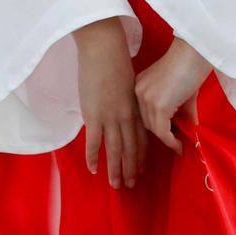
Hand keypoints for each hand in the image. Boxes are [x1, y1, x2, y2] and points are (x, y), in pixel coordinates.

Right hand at [74, 18, 143, 188]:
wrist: (104, 49)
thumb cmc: (117, 61)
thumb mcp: (130, 82)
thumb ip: (130, 99)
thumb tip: (127, 107)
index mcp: (136, 108)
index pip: (142, 138)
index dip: (141, 156)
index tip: (142, 170)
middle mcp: (126, 116)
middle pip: (130, 148)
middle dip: (131, 168)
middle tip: (132, 185)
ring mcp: (110, 117)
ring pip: (115, 150)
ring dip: (116, 170)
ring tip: (117, 185)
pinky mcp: (94, 114)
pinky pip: (95, 141)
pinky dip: (94, 157)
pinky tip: (95, 170)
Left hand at [136, 38, 212, 152]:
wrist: (196, 52)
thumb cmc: (192, 65)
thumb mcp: (181, 91)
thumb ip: (181, 110)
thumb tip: (190, 128)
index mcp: (140, 85)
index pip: (144, 113)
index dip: (158, 126)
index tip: (171, 135)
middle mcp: (139, 92)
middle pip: (147, 122)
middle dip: (163, 133)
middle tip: (179, 140)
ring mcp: (147, 99)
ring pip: (155, 129)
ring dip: (169, 139)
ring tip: (182, 143)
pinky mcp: (159, 106)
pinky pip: (163, 132)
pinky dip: (172, 141)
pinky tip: (181, 145)